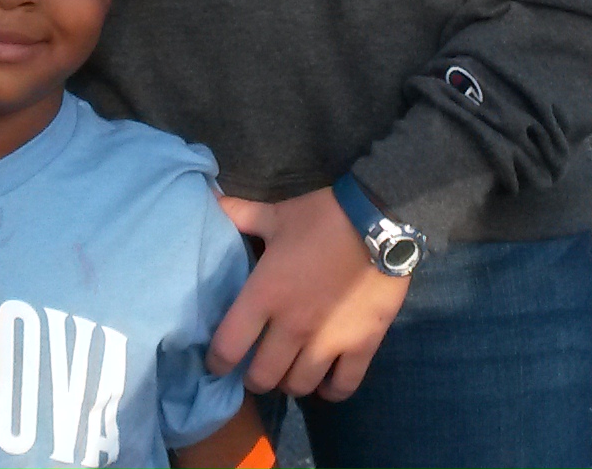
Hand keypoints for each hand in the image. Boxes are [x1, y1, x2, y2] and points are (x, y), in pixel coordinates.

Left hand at [208, 189, 410, 400]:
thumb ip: (240, 215)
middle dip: (254, 378)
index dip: (217, 361)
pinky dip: (330, 390)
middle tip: (256, 368)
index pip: (228, 348)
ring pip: (299, 386)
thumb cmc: (322, 218)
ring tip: (289, 371)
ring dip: (290, 383)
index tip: (218, 361)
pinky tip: (324, 380)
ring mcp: (329, 340)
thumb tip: (211, 202)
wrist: (380, 220)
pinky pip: (342, 386)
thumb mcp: (276, 214)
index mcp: (265, 295)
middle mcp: (293, 326)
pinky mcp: (362, 345)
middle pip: (263, 378)